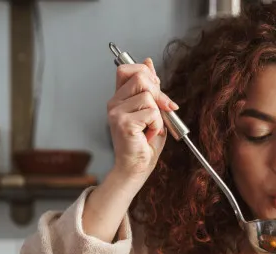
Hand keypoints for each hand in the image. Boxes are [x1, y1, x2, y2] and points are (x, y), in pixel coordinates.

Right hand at [106, 57, 178, 191]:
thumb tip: (149, 63)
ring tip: (151, 128)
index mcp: (119, 98)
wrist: (136, 168)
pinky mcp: (123, 123)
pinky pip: (152, 112)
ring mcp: (116, 112)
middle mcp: (114, 103)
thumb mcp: (152, 110)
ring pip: (148, 96)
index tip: (156, 90)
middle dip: (158, 93)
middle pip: (140, 77)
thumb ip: (150, 88)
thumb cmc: (144, 144)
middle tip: (161, 111)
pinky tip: (148, 134)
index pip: (126, 69)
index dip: (145, 73)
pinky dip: (157, 125)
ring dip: (158, 114)